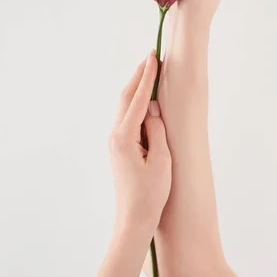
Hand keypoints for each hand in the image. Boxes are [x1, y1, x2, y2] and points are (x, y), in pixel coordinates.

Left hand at [109, 52, 171, 231]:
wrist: (134, 220)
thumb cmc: (150, 194)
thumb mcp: (161, 160)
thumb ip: (156, 129)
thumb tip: (152, 108)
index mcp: (124, 136)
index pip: (137, 98)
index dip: (147, 76)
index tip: (154, 57)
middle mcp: (115, 135)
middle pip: (125, 97)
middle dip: (138, 75)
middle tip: (151, 56)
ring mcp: (115, 141)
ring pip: (124, 106)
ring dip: (136, 88)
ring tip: (149, 71)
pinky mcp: (119, 147)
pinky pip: (127, 117)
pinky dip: (135, 103)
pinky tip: (144, 100)